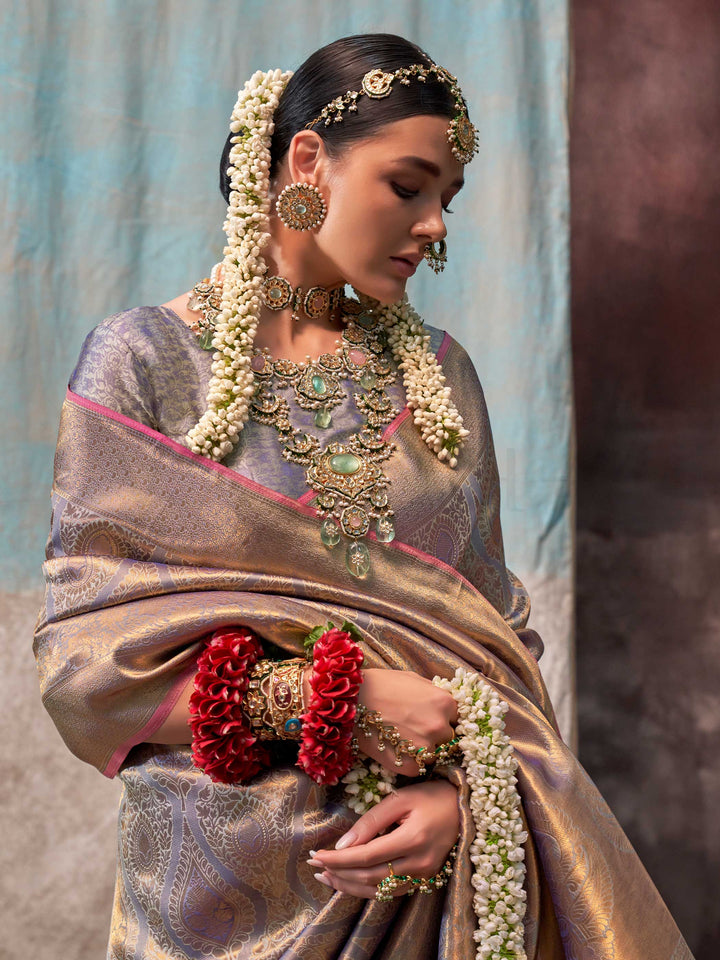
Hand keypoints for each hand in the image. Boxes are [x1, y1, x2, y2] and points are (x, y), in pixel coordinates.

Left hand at [308, 779, 458, 897]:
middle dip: (339, 873)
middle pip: (370, 877)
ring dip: (349, 885)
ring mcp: (423, 875)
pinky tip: (350, 882)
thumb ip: (371, 821)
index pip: (366, 856)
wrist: (464, 809)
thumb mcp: (400, 798)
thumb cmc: (431, 796)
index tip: (316, 855)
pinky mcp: (424, 880)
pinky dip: (366, 889)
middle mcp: (419, 864)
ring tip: (325, 877)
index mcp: (413, 839)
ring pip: (378, 889)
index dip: (338, 859)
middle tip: (314, 864)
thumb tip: (343, 844)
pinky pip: (390, 891)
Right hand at [356, 669, 457, 774]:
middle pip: (448, 738)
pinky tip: (394, 747)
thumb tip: (446, 705)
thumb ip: (435, 694)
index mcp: (446, 702)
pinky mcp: (410, 766)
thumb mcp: (414, 680)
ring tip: (402, 739)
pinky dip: (409, 761)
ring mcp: (426, 748)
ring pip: (434, 754)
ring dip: (424, 750)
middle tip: (415, 729)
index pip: (457, 718)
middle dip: (436, 735)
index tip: (433, 719)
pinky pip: (418, 767)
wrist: (351, 701)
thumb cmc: (381, 685)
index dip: (445, 719)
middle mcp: (440, 726)